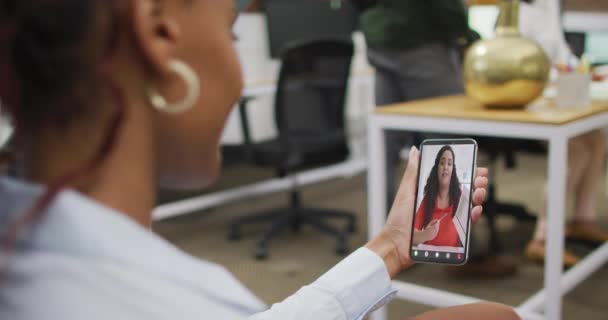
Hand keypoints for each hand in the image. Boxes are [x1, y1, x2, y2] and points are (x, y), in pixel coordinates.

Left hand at [365, 147, 488, 277]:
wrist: (397, 245)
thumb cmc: (398, 220)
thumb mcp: (405, 192)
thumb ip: (413, 172)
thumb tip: (415, 151)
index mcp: (431, 193)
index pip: (451, 180)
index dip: (464, 172)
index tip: (474, 165)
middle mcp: (440, 204)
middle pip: (463, 191)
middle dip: (475, 182)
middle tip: (481, 178)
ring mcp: (446, 217)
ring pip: (468, 205)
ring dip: (477, 196)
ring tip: (479, 192)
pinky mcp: (449, 231)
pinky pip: (466, 223)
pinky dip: (473, 216)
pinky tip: (475, 209)